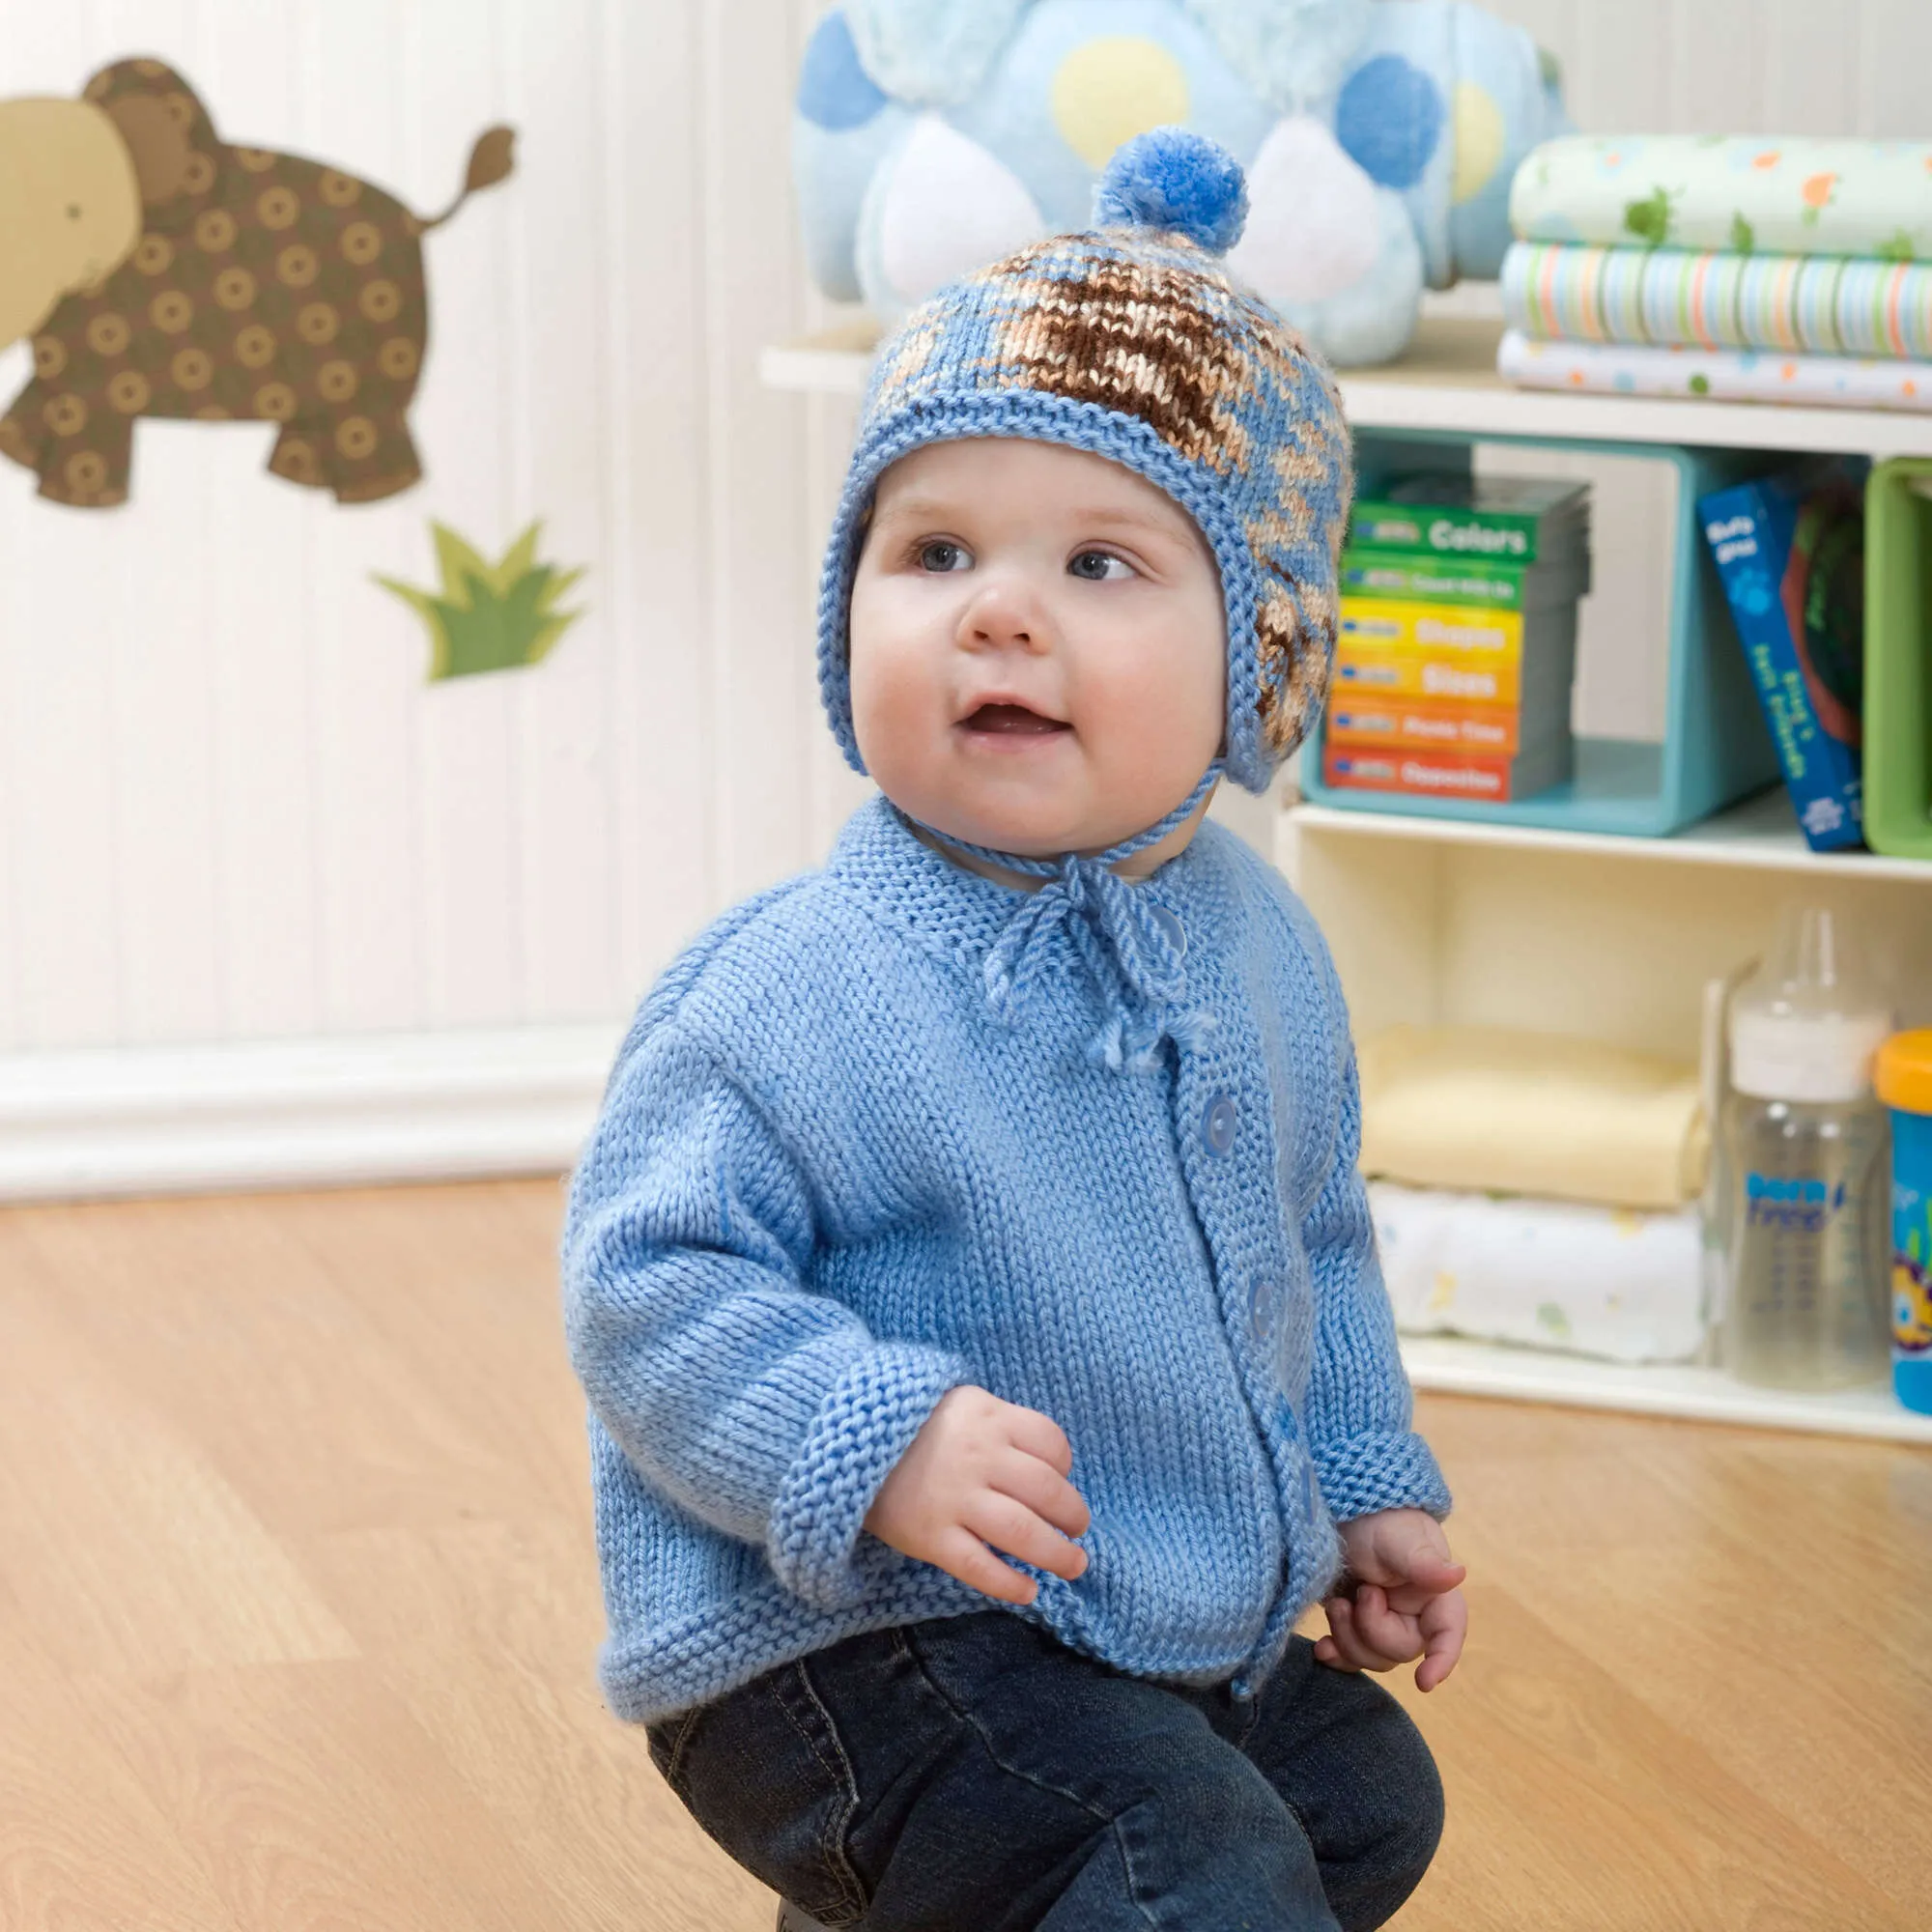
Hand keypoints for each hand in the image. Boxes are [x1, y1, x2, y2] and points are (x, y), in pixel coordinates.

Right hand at [863, 1385, 1090, 1604]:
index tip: (1062, 1481)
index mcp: (989, 1418)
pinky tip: (1028, 1592)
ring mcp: (954, 1499)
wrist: (844, 1441)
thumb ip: (1002, 1424)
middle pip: (1046, 1491)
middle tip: (1078, 1531)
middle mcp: (978, 1457)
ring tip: (1073, 1565)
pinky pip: (980, 1566)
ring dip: (1056, 1554)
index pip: (1050, 1442)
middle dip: (1072, 1516)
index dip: (1065, 1466)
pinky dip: (1009, 1584)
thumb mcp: (962, 1404)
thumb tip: (1049, 1465)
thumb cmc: (913, 1424)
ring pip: (1022, 1533)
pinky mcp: (931, 1536)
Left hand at [1315, 1508, 1466, 1692]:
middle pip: (1400, 1650)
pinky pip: (1350, 1657)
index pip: (1448, 1631)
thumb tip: (1458, 1574)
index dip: (1441, 1659)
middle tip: (1358, 1593)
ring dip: (1349, 1637)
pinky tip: (1322, 1649)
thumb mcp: (1396, 1538)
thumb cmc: (1377, 1518)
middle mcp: (1413, 1615)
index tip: (1423, 1683)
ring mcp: (1383, 1622)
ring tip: (1336, 1603)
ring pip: (1373, 1658)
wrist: (1340, 1513)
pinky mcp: (1354, 1625)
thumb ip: (1422, 1561)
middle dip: (1372, 1628)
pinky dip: (1336, 1655)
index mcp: (1434, 1594)